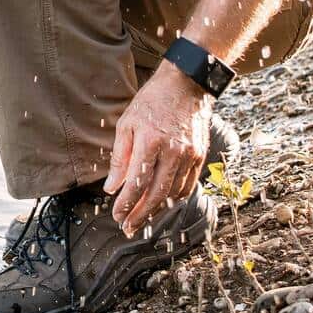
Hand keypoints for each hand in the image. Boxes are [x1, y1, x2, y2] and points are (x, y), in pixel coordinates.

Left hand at [103, 63, 211, 237]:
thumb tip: (112, 186)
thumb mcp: (127, 123)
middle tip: (128, 228)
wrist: (186, 85)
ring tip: (142, 217)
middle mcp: (172, 151)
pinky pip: (187, 185)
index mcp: (150, 141)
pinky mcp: (200, 156)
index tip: (117, 216)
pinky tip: (162, 202)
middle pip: (157, 194)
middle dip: (141, 215)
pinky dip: (174, 197)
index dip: (126, 204)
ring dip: (157, 209)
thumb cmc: (152, 102)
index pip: (136, 182)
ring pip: (173, 193)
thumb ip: (120, 157)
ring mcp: (189, 155)